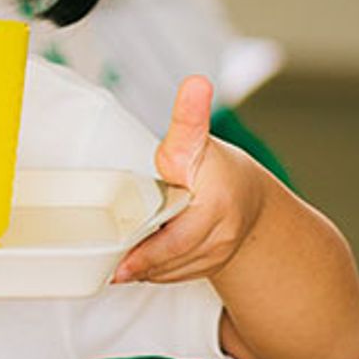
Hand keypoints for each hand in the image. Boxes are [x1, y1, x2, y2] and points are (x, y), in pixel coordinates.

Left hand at [114, 75, 267, 283]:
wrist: (251, 195)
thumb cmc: (215, 166)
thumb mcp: (197, 140)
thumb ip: (189, 118)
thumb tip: (195, 82)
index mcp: (215, 203)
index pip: (177, 238)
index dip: (147, 254)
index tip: (122, 267)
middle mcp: (221, 233)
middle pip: (171, 258)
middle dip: (137, 264)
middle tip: (107, 264)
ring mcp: (220, 254)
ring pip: (172, 271)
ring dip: (144, 269)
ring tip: (116, 260)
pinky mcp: (214, 266)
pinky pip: (178, 276)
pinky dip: (156, 271)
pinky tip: (135, 263)